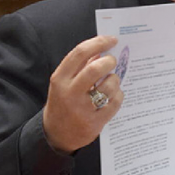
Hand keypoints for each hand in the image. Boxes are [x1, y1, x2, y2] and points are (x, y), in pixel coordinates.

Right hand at [42, 35, 124, 153]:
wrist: (56, 134)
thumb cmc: (63, 102)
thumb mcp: (64, 82)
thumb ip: (79, 66)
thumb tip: (100, 50)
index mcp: (59, 79)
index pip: (80, 53)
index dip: (98, 42)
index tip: (111, 39)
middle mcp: (69, 93)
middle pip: (95, 69)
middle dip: (109, 61)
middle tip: (112, 61)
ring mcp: (82, 109)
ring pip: (109, 86)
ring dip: (115, 80)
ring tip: (112, 81)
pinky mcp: (94, 122)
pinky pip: (115, 102)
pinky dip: (118, 95)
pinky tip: (114, 95)